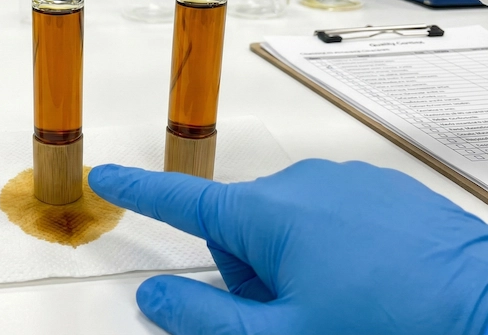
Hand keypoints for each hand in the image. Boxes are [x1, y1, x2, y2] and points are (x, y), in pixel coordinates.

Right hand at [88, 160, 487, 334]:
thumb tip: (155, 299)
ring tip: (338, 301)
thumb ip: (204, 320)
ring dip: (290, 263)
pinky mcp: (380, 190)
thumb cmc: (389, 324)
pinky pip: (329, 215)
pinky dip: (330, 249)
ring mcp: (345, 183)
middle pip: (238, 226)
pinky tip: (366, 284)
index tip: (107, 176)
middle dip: (247, 269)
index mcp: (266, 214)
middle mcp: (301, 184)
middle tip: (288, 312)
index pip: (181, 200)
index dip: (138, 191)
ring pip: (285, 223)